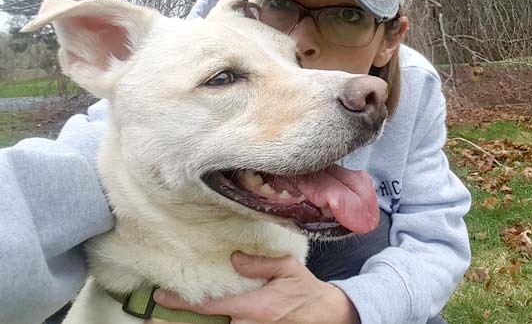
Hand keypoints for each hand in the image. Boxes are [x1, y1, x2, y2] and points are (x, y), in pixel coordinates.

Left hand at [152, 252, 359, 323]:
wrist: (326, 316)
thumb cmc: (306, 291)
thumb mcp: (288, 269)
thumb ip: (260, 264)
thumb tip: (234, 259)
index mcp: (254, 307)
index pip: (211, 306)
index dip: (183, 304)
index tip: (161, 299)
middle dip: (183, 320)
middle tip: (159, 310)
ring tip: (174, 315)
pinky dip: (216, 323)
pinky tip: (203, 319)